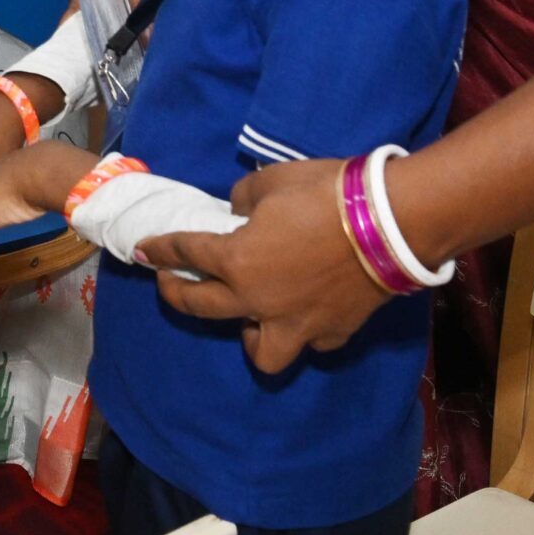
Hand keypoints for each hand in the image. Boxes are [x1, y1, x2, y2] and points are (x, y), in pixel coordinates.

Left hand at [136, 157, 388, 371]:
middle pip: (202, 308)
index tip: (144, 250)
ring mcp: (296, 324)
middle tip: (169, 284)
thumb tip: (238, 212)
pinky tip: (302, 313)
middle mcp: (258, 301)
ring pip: (261, 352)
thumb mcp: (271, 182)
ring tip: (248, 317)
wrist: (390, 222)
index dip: (160, 249)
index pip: (185, 253)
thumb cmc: (325, 194)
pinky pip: (308, 341)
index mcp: (236, 261)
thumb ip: (243, 199)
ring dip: (248, 336)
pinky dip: (301, 330)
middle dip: (176, 295)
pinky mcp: (333, 332)